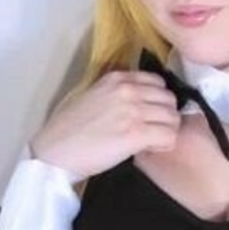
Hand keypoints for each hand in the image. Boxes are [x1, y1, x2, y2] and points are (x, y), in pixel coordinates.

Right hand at [30, 69, 180, 179]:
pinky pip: (169, 135)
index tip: (150, 115)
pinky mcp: (135, 133)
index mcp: (117, 78)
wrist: (55, 151)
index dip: (158, 101)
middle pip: (169, 99)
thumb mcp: (92, 96)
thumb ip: (117, 93)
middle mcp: (128, 89)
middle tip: (154, 131)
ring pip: (173, 118)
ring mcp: (133, 110)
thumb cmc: (68, 130)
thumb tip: (139, 101)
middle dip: (166, 116)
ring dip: (167, 132)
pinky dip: (165, 144)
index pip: (158, 82)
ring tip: (151, 142)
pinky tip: (150, 149)